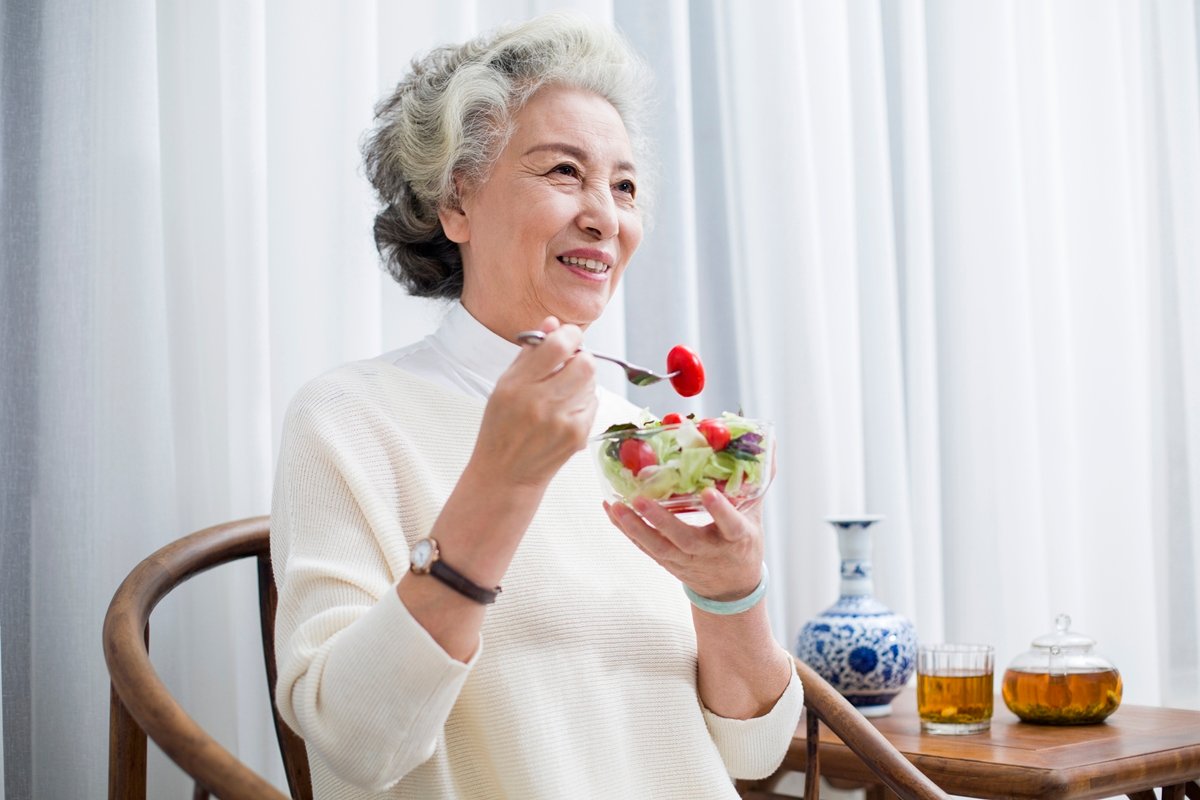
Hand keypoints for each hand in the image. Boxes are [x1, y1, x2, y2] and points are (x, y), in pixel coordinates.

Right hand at [471, 317, 597, 488]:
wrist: (505, 474)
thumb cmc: (502, 426)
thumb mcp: (505, 385)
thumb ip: (531, 353)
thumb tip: (553, 323)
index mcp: (517, 385)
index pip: (558, 345)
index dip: (569, 335)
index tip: (567, 337)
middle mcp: (540, 403)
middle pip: (585, 363)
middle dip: (581, 358)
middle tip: (569, 364)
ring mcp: (561, 421)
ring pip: (591, 382)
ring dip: (581, 380)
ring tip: (561, 392)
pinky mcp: (577, 436)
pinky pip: (593, 403)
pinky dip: (583, 401)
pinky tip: (565, 412)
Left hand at [604, 489, 764, 600]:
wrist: (731, 588)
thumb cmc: (743, 544)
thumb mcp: (755, 515)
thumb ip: (758, 479)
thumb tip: (768, 442)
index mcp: (736, 539)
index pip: (730, 526)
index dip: (720, 511)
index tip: (709, 494)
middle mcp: (708, 552)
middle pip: (683, 538)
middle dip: (661, 521)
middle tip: (640, 500)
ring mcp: (684, 560)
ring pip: (657, 547)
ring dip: (634, 527)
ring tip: (617, 506)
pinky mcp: (667, 562)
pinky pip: (643, 548)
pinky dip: (626, 530)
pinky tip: (611, 510)